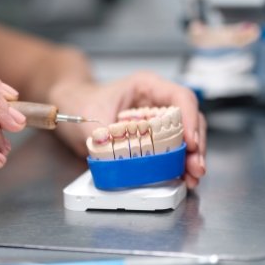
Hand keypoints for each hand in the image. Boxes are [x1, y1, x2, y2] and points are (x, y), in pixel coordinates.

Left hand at [49, 71, 205, 188]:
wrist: (68, 111)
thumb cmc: (79, 102)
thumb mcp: (88, 116)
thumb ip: (101, 136)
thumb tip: (113, 157)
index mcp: (146, 87)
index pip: (179, 97)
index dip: (189, 119)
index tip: (190, 142)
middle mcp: (155, 103)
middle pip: (188, 120)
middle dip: (196, 145)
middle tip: (196, 166)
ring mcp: (155, 121)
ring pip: (184, 137)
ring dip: (190, 158)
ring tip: (192, 177)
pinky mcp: (150, 139)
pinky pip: (169, 150)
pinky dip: (177, 164)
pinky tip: (181, 177)